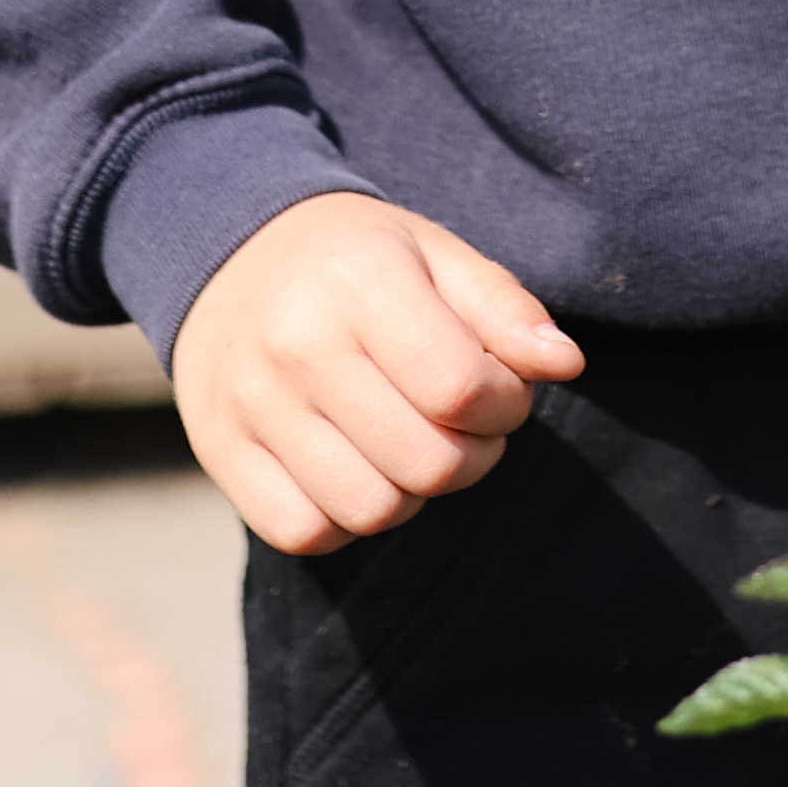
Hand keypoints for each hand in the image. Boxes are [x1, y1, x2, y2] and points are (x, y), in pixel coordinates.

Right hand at [174, 192, 584, 554]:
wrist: (226, 253)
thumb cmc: (353, 261)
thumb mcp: (433, 254)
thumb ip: (504, 307)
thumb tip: (566, 363)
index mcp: (359, 281)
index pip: (461, 389)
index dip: (507, 405)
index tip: (501, 391)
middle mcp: (296, 346)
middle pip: (426, 463)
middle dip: (473, 456)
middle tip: (463, 424)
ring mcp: (251, 407)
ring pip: (371, 510)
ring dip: (414, 494)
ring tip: (410, 445)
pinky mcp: (221, 454)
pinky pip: (306, 533)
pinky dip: (346, 519)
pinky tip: (355, 469)